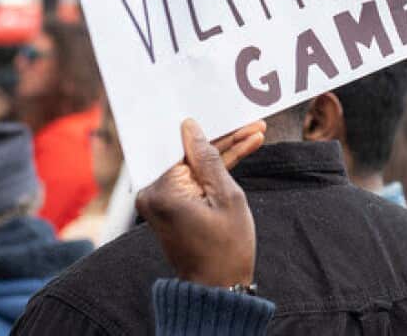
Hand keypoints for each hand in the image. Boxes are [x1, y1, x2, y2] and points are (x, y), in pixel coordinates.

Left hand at [136, 119, 264, 287]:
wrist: (219, 288)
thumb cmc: (226, 248)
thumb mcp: (226, 197)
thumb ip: (209, 158)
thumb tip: (190, 127)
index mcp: (161, 190)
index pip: (188, 147)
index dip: (219, 132)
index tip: (239, 119)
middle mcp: (152, 194)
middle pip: (191, 154)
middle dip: (224, 140)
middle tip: (252, 126)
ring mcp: (160, 201)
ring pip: (195, 166)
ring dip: (223, 154)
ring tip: (254, 136)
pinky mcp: (170, 207)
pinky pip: (193, 180)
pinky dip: (213, 173)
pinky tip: (241, 153)